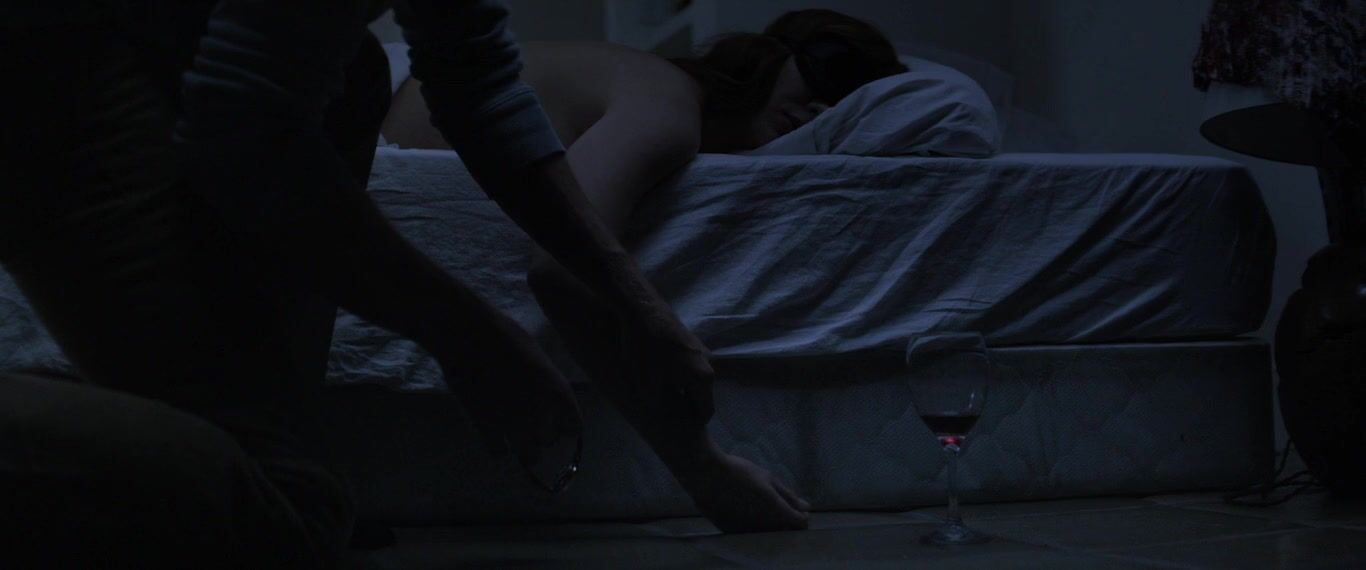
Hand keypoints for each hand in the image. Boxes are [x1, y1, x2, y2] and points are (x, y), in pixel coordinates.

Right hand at [439, 313, 582, 462]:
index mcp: (559, 393)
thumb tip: (546, 402)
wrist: (469, 335)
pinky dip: (499, 446)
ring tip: (515, 431)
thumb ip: (548, 386)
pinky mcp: (486, 429)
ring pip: (530, 457)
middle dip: (541, 431)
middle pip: (550, 440)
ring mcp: (514, 425)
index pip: (574, 428)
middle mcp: (541, 414)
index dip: (563, 423)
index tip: (554, 418)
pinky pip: (500, 453)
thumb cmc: (505, 336)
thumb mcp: (540, 359)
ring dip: (525, 445)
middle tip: (528, 417)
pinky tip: (495, 432)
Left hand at [617, 307, 715, 421]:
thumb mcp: (649, 386)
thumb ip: (662, 405)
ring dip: (679, 386)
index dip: (692, 423)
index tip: (677, 427)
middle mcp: (707, 363)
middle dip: (685, 404)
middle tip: (665, 411)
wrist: (641, 309)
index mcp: (703, 379)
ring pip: (692, 377)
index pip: (706, 411)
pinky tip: (656, 369)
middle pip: (701, 394)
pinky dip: (676, 371)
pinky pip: (687, 363)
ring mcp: (699, 349)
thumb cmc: (646, 351)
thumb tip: (665, 413)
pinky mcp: (688, 338)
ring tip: (658, 389)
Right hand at [677, 449, 811, 532]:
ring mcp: (746, 532)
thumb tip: (806, 508)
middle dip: (787, 524)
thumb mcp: (767, 478)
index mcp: (776, 511)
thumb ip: (788, 495)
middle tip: (782, 510)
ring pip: (766, 536)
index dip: (802, 518)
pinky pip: (749, 536)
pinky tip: (747, 513)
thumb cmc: (739, 472)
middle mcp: (763, 526)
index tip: (798, 510)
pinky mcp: (731, 533)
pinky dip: (753, 528)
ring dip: (770, 527)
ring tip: (763, 510)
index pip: (800, 524)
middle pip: (784, 533)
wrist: (705, 475)